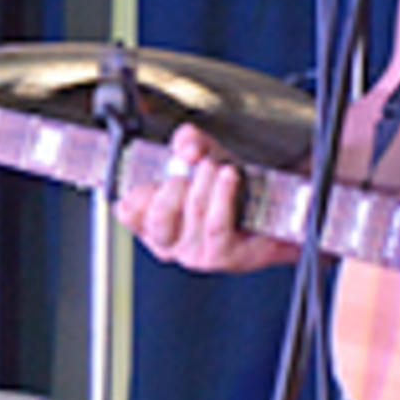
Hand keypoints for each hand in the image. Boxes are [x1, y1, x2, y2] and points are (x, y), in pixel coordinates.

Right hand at [115, 124, 297, 273]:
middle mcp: (171, 244)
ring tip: (215, 166)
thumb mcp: (204, 158)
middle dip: (174, 185)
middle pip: (158, 216)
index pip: (128, 213)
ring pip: (193, 213)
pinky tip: (228, 177)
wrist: (271, 212)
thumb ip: (190, 142)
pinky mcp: (223, 256)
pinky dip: (222, 194)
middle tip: (191, 170)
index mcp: (154, 224)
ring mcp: (196, 254)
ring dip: (205, 182)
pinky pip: (217, 224)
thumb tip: (186, 147)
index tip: (155, 176)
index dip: (137, 192)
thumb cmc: (230, 190)